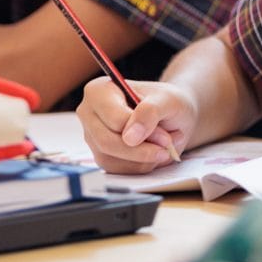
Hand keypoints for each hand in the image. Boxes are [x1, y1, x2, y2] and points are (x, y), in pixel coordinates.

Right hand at [76, 76, 196, 173]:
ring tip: (163, 146)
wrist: (172, 116)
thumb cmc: (166, 102)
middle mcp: (89, 113)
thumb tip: (130, 138)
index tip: (165, 137)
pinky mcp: (101, 156)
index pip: (114, 119)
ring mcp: (92, 137)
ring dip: (142, 159)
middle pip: (107, 142)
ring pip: (111, 160)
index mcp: (99, 90)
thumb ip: (150, 112)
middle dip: (141, 150)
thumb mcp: (167, 100)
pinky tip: (152, 153)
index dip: (141, 130)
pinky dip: (139, 166)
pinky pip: (116, 171)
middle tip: (166, 146)